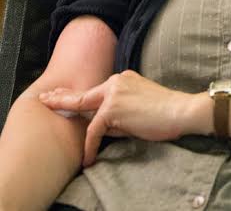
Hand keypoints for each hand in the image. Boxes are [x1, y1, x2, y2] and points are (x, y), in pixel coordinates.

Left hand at [39, 70, 190, 166]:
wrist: (179, 110)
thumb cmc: (163, 112)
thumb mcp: (137, 107)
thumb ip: (117, 113)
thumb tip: (101, 127)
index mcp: (121, 79)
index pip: (95, 90)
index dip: (77, 94)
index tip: (61, 94)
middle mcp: (114, 81)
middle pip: (83, 94)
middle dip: (62, 98)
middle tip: (45, 99)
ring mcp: (113, 93)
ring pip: (89, 115)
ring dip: (84, 135)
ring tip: (75, 148)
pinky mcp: (113, 108)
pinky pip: (95, 129)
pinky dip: (91, 145)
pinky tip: (90, 157)